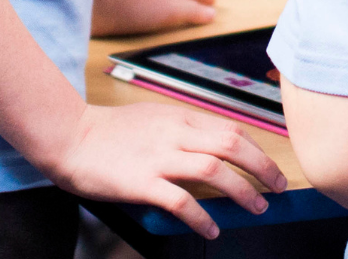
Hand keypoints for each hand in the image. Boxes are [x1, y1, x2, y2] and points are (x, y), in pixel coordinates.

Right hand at [47, 101, 285, 239]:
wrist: (69, 136)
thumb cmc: (107, 131)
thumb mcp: (152, 118)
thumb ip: (181, 129)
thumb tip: (210, 147)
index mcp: (179, 117)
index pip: (230, 128)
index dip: (256, 148)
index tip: (268, 164)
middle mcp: (175, 134)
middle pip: (232, 145)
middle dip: (262, 166)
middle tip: (278, 185)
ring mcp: (159, 158)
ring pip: (215, 170)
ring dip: (242, 190)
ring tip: (257, 207)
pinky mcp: (142, 182)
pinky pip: (181, 201)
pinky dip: (202, 216)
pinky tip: (213, 229)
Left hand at [93, 0, 216, 36]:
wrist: (96, 5)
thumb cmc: (134, 6)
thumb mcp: (170, 10)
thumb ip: (191, 11)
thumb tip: (211, 13)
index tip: (212, 2)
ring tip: (170, 2)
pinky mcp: (119, 2)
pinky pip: (140, 0)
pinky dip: (148, 4)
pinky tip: (143, 11)